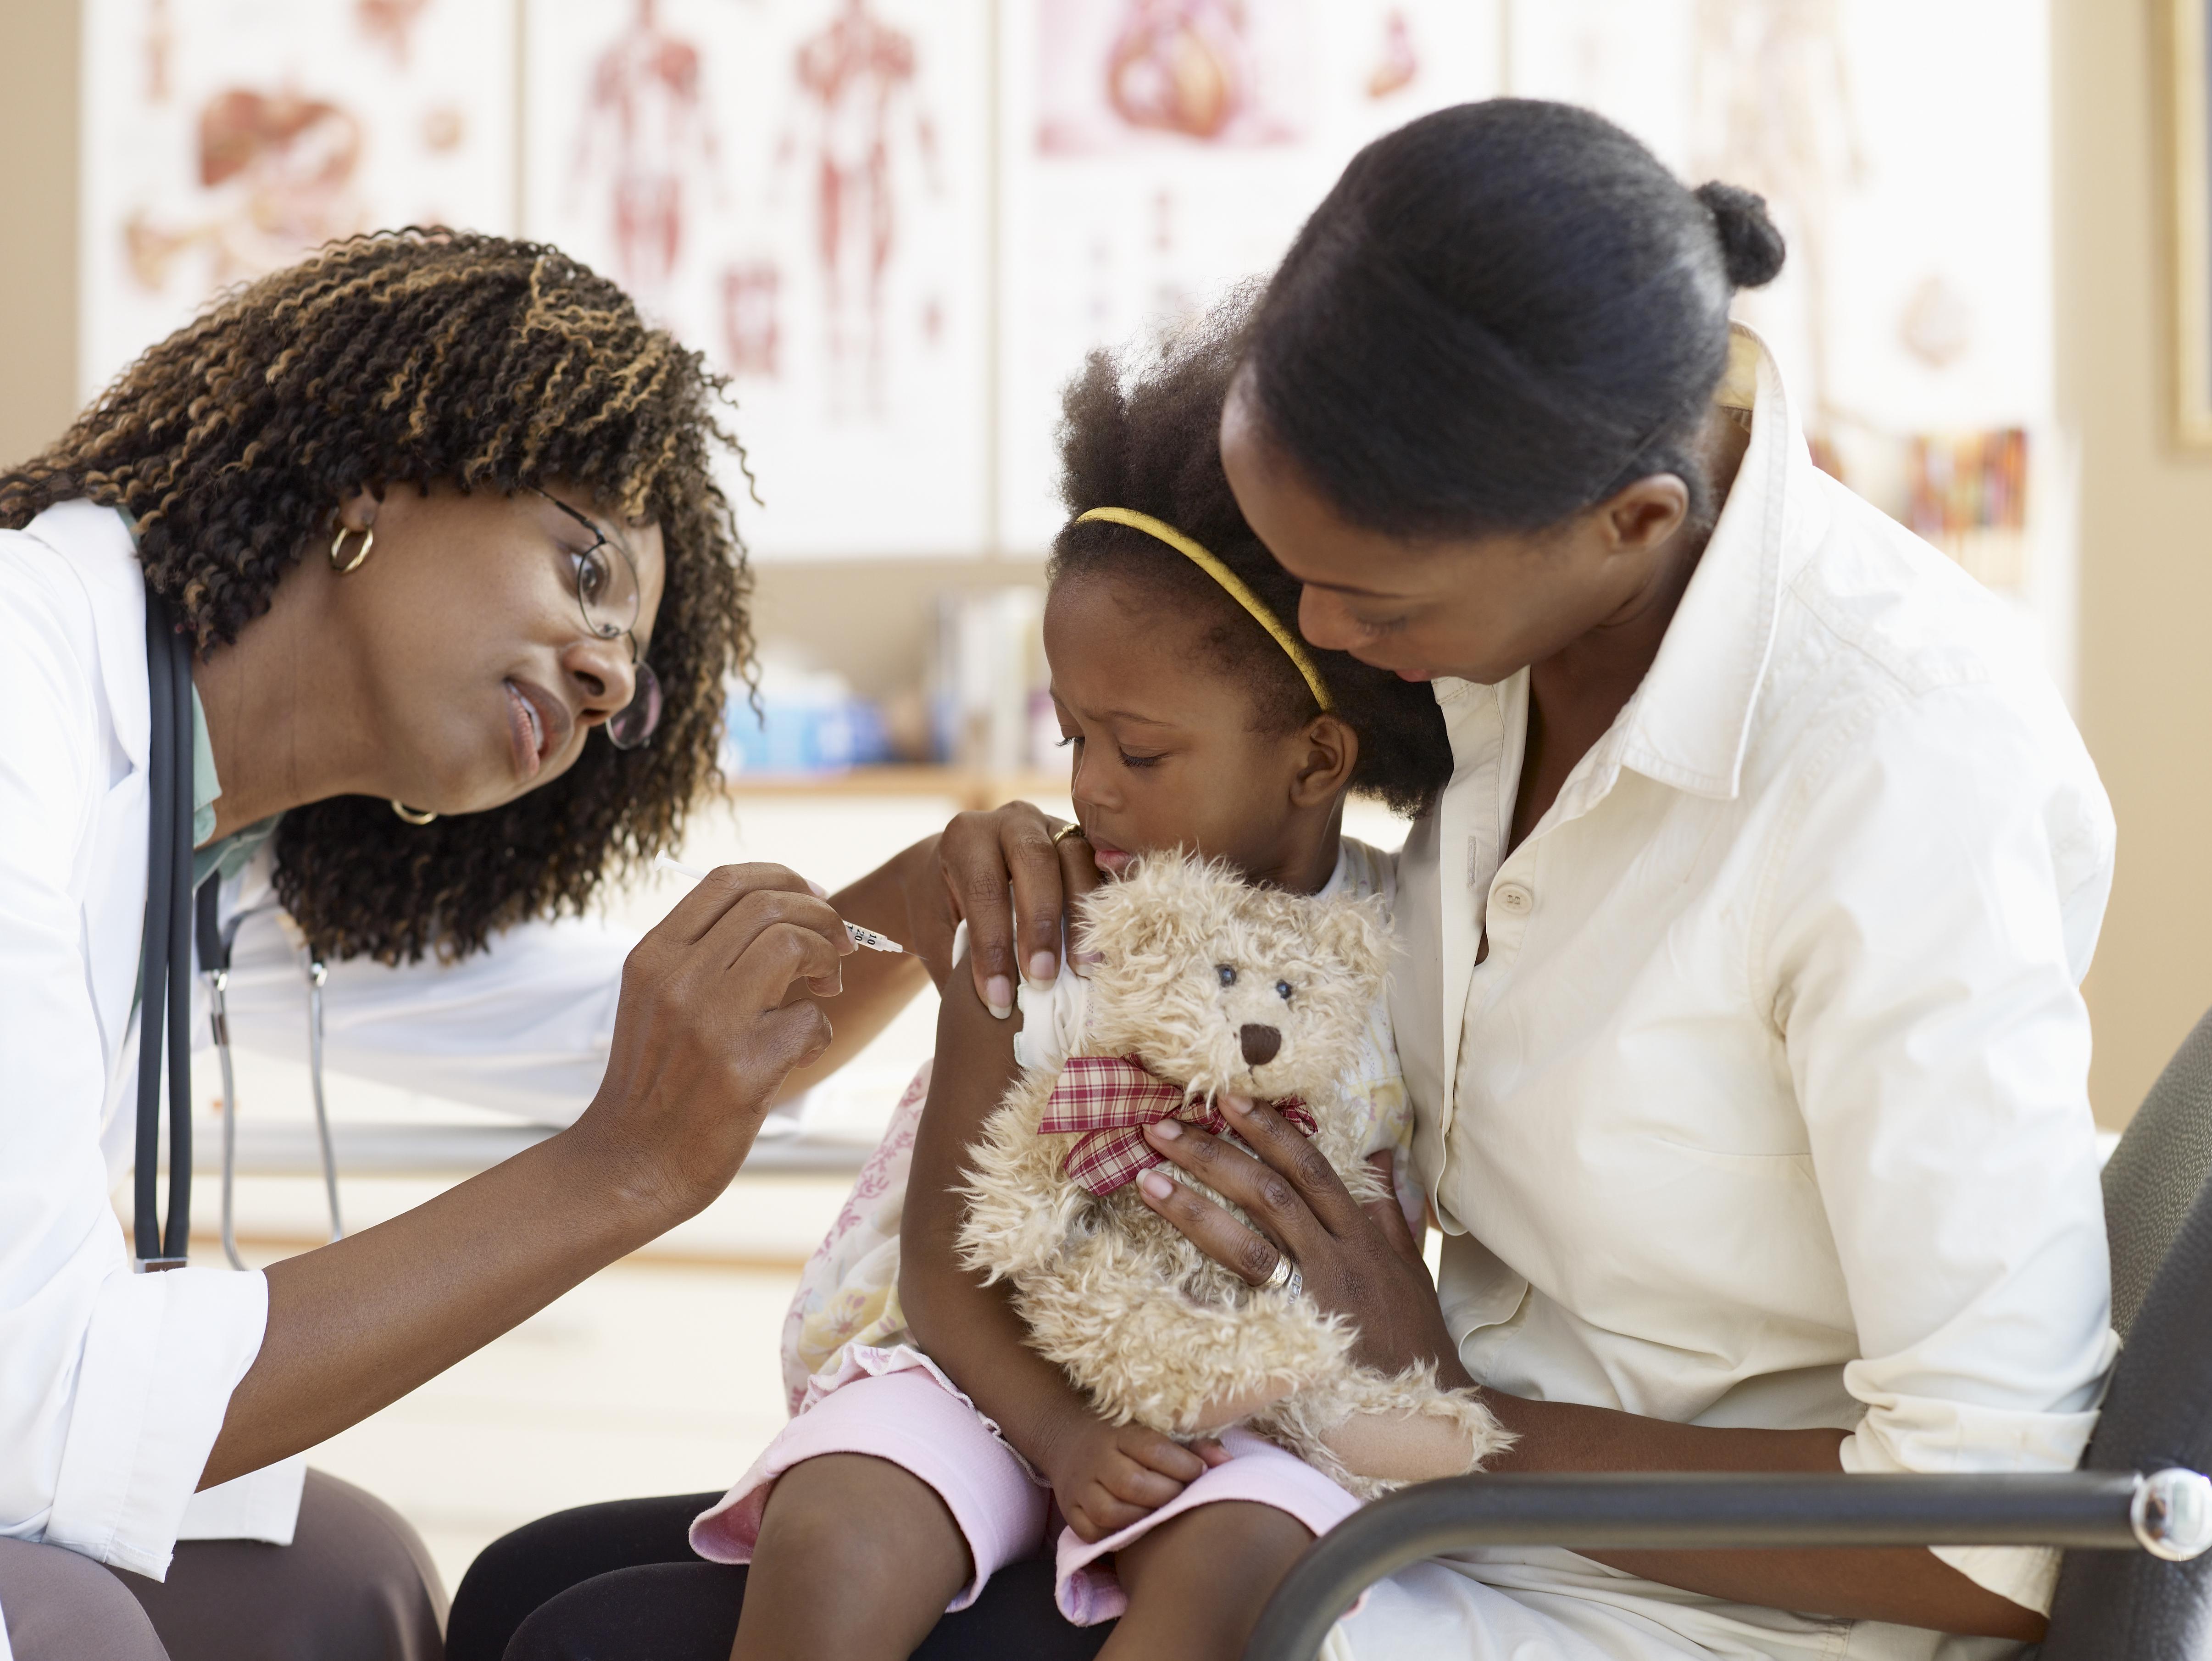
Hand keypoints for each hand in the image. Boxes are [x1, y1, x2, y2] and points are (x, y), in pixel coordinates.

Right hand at [580, 862, 853, 1221]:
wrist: (629, 1166)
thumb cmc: (655, 1082)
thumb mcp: (656, 1002)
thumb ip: (703, 957)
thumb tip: (783, 915)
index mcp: (653, 957)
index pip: (727, 880)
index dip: (785, 878)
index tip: (815, 899)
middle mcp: (677, 981)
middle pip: (770, 905)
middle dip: (822, 917)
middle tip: (838, 948)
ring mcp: (709, 1024)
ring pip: (793, 944)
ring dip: (828, 960)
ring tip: (826, 988)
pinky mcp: (743, 1070)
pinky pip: (810, 1020)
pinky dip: (819, 1031)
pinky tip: (801, 1052)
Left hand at [927, 801, 1101, 1016]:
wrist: (957, 872)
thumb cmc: (946, 910)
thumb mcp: (936, 933)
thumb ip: (960, 961)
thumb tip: (998, 1010)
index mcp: (965, 838)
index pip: (984, 889)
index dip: (992, 946)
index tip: (998, 1000)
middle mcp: (1011, 822)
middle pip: (1035, 861)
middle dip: (1040, 923)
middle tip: (1042, 979)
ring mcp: (1053, 827)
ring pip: (1077, 857)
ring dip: (1083, 916)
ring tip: (1084, 969)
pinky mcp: (1084, 841)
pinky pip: (1103, 864)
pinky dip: (1109, 902)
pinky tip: (1110, 942)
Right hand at [1044, 1416, 1228, 1542]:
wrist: (1070, 1439)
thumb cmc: (1126, 1440)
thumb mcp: (1154, 1432)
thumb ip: (1193, 1446)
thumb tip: (1227, 1462)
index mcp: (1119, 1434)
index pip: (1152, 1449)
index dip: (1182, 1464)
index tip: (1199, 1471)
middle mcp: (1096, 1459)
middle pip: (1131, 1483)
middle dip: (1166, 1495)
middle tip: (1181, 1498)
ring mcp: (1079, 1487)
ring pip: (1109, 1512)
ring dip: (1142, 1518)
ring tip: (1160, 1516)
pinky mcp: (1069, 1511)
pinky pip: (1091, 1532)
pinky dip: (1115, 1536)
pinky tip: (1134, 1529)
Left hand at [1136, 1106, 1469, 1384]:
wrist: (1430, 1407)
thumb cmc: (1414, 1337)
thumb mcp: (1409, 1267)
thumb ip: (1388, 1211)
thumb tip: (1380, 1154)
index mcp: (1360, 1235)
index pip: (1311, 1167)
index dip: (1269, 1129)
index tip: (1228, 1098)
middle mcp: (1337, 1256)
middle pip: (1270, 1191)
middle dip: (1214, 1154)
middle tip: (1161, 1125)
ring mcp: (1316, 1295)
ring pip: (1252, 1237)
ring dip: (1195, 1205)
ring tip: (1146, 1178)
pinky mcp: (1296, 1334)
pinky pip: (1248, 1295)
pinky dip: (1209, 1270)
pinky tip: (1164, 1260)